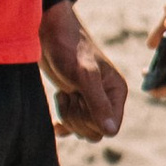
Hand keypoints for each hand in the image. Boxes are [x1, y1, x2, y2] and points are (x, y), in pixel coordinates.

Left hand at [42, 0, 125, 138]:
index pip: (111, 127)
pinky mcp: (75, 100)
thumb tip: (111, 131)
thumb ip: (98, 104)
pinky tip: (55, 123)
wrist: (49, 34)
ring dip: (68, 116)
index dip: (92, 120)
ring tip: (63, 94)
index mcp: (116, 92)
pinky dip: (63, 124)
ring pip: (82, 128)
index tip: (79, 99)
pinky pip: (73, 126)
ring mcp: (90, 100)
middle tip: (69, 95)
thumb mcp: (84, 77)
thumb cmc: (69, 49)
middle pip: (95, 131)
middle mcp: (107, 98)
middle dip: (78, 118)